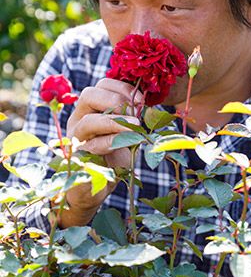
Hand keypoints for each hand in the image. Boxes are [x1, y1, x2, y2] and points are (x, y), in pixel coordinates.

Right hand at [60, 78, 142, 224]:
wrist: (92, 191)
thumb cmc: (111, 158)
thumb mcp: (124, 134)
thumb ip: (130, 118)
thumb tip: (148, 106)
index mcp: (90, 110)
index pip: (101, 85)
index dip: (122, 88)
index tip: (142, 100)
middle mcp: (78, 121)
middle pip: (88, 96)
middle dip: (115, 101)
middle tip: (136, 114)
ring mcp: (75, 141)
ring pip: (87, 122)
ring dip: (114, 122)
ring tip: (135, 126)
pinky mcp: (76, 161)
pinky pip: (89, 149)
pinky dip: (108, 144)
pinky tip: (124, 145)